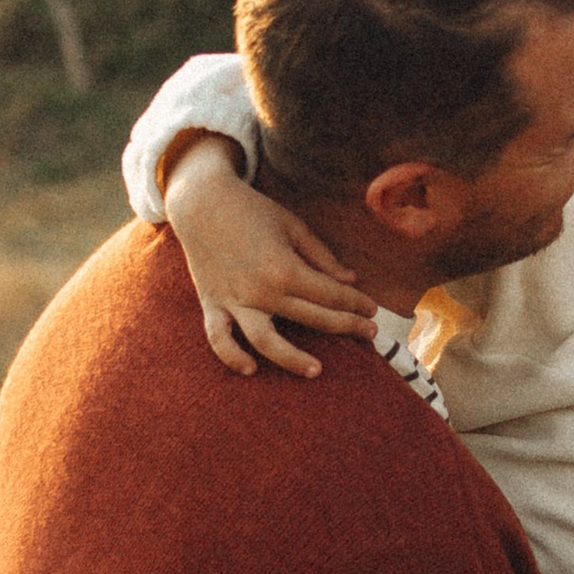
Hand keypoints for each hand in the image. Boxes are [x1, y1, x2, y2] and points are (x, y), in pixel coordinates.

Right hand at [162, 137, 376, 379]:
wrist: (201, 203)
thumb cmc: (252, 210)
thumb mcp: (293, 226)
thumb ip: (322, 256)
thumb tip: (350, 280)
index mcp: (285, 268)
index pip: (330, 295)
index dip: (356, 303)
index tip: (373, 309)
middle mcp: (261, 291)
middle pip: (312, 318)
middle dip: (347, 326)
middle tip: (370, 333)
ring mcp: (235, 301)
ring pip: (266, 341)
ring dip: (293, 359)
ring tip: (317, 370)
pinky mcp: (212, 305)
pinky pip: (219, 338)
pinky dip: (231, 356)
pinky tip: (250, 370)